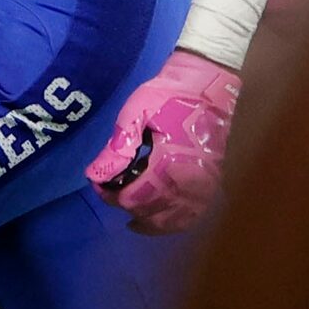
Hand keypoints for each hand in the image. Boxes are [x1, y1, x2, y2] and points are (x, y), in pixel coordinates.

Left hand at [86, 49, 239, 234]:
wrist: (209, 86)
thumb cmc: (170, 95)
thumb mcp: (136, 112)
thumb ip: (117, 147)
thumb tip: (97, 175)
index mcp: (169, 165)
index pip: (133, 197)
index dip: (109, 195)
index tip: (97, 182)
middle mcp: (189, 185)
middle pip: (149, 211)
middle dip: (125, 203)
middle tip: (111, 190)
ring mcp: (204, 189)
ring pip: (171, 221)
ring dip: (147, 220)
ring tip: (130, 214)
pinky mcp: (211, 186)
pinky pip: (191, 217)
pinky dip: (172, 222)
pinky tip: (157, 218)